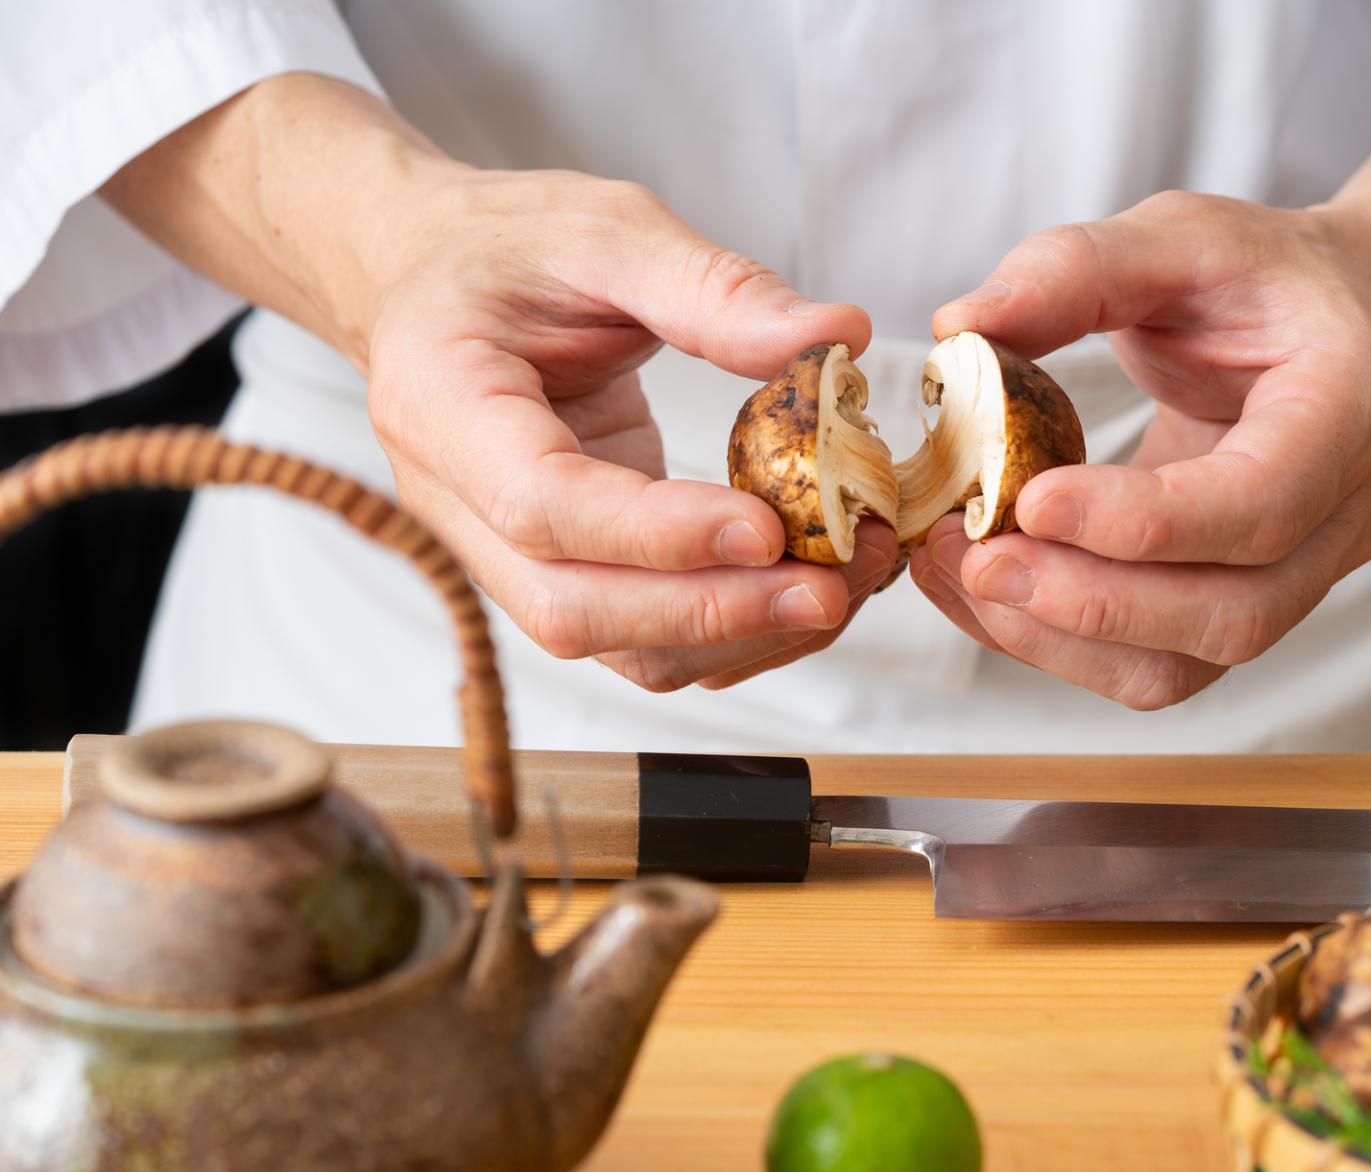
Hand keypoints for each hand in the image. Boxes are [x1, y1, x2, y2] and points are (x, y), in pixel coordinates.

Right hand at [103, 75, 897, 693]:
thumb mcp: (608, 230)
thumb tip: (840, 337)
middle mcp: (458, 505)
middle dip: (712, 613)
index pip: (543, 506)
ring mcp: (504, 555)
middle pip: (574, 609)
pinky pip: (643, 637)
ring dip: (735, 638)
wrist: (432, 277)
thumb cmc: (504, 247)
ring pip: (614, 646)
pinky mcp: (565, 571)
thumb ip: (718, 289)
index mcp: (442, 404)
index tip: (769, 527)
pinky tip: (804, 587)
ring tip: (841, 587)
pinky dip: (730, 632)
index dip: (658, 534)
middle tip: (830, 587)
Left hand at [912, 190, 1370, 708]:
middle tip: (976, 555)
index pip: (1264, 502)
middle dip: (1090, 603)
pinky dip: (1061, 645)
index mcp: (1352, 407)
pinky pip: (1158, 663)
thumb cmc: (1276, 281)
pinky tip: (987, 590)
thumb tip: (956, 324)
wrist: (1362, 322)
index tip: (1034, 500)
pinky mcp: (1244, 603)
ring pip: (1190, 663)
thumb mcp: (1185, 235)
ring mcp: (1302, 577)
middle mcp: (1345, 515)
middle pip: (1232, 612)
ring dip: (1063, 640)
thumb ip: (1077, 269)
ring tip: (964, 573)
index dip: (1147, 522)